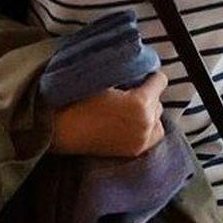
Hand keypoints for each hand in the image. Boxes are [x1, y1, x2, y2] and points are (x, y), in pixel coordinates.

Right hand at [50, 71, 165, 157]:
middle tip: (131, 91)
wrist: (62, 128)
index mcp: (140, 103)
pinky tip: (133, 123)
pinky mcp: (134, 151)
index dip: (150, 76)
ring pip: (157, 120)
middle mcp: (145, 123)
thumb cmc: (80, 99)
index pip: (160, 82)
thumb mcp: (106, 79)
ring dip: (149, 113)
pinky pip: (152, 137)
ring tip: (132, 109)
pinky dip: (147, 129)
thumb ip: (129, 74)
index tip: (143, 75)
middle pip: (158, 102)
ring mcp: (141, 140)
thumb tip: (142, 70)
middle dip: (149, 95)